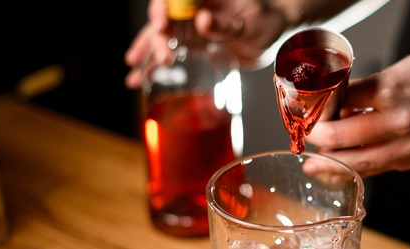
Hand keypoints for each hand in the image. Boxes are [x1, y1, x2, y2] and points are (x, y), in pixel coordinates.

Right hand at [125, 0, 288, 87]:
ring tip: (134, 73)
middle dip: (157, 37)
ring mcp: (191, 26)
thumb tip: (202, 21)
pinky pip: (169, 52)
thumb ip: (226, 24)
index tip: (161, 23)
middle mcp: (192, 8)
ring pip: (161, 37)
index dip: (162, 9)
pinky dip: (154, 65)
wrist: (274, 37)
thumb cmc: (266, 21)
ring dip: (148, 54)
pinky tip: (138, 79)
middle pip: (164, 19)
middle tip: (163, 56)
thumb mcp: (251, 22)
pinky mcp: (194, 43)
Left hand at [304, 40, 409, 177]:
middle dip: (320, 141)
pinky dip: (365, 167)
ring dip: (335, 164)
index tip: (309, 114)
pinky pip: (386, 167)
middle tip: (309, 139)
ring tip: (317, 165)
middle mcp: (402, 121)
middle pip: (343, 140)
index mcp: (392, 90)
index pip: (339, 106)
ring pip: (362, 163)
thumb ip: (371, 92)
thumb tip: (341, 109)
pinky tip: (351, 166)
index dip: (320, 111)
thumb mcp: (403, 68)